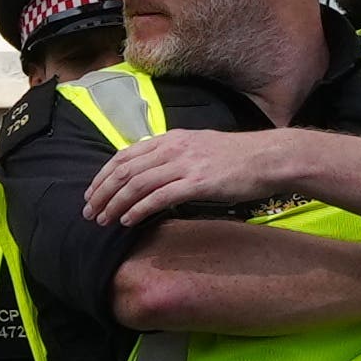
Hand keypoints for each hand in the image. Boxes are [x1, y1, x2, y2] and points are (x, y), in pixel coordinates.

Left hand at [79, 126, 317, 232]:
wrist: (270, 158)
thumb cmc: (238, 158)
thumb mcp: (200, 148)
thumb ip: (174, 157)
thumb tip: (151, 174)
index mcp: (171, 139)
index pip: (124, 155)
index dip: (102, 176)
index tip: (92, 194)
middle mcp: (174, 148)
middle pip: (124, 170)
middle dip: (102, 193)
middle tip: (90, 212)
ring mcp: (185, 165)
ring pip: (136, 184)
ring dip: (115, 204)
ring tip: (104, 221)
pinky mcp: (198, 183)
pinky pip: (159, 197)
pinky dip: (138, 210)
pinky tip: (129, 221)